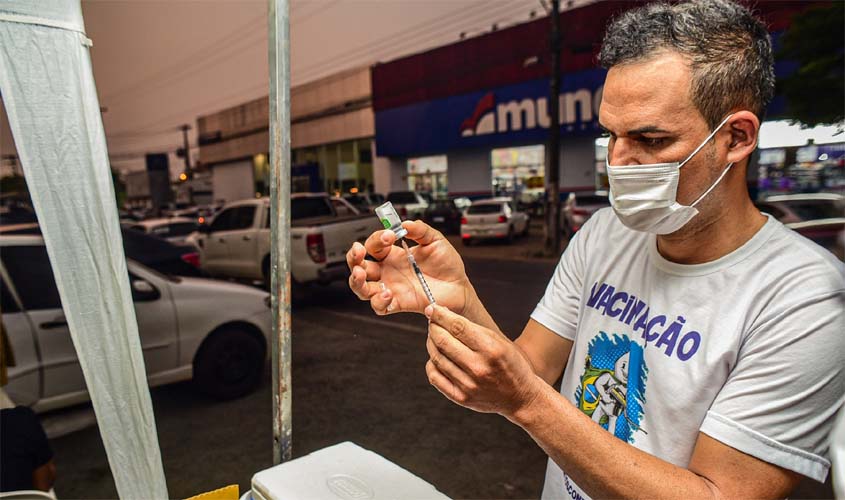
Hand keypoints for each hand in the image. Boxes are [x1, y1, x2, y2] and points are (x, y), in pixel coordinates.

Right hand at [346, 220, 471, 315]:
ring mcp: (391, 287)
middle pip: (359, 265)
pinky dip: (379, 301)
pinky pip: (379, 306)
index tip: (390, 236)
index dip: (377, 239)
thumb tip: (405, 223)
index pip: (374, 245)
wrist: (459, 286)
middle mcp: (388, 271)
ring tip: (361, 274)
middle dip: (353, 258)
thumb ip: (420, 230)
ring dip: (356, 281)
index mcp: (393, 254)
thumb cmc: (447, 264)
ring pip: (361, 288)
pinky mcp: (398, 303)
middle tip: (358, 252)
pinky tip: (387, 293)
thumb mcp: (435, 240)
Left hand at [424, 304, 541, 419]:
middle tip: (432, 322)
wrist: (520, 397)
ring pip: (436, 357)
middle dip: (433, 327)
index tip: (432, 308)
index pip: (457, 327)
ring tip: (436, 337)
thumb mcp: (499, 341)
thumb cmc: (510, 364)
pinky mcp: (460, 398)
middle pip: (443, 341)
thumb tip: (444, 315)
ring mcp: (468, 385)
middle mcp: (478, 368)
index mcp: (491, 349)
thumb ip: (473, 329)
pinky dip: (432, 364)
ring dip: (431, 343)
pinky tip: (438, 357)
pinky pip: (434, 377)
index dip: (440, 315)